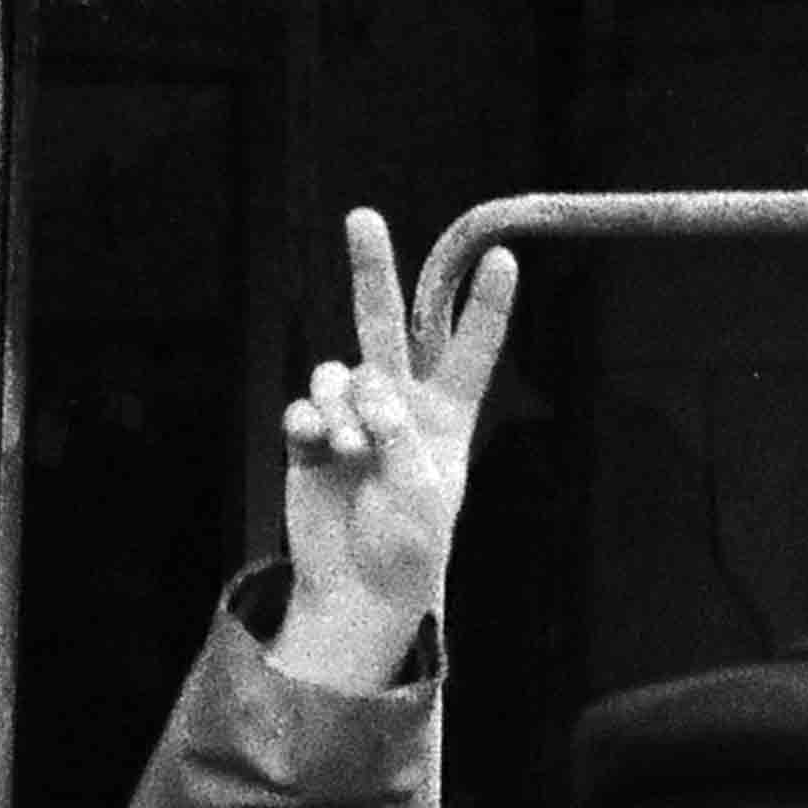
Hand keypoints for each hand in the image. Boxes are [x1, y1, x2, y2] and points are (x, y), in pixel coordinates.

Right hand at [273, 208, 517, 681]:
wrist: (358, 589)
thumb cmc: (409, 548)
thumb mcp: (424, 496)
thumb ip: (400, 437)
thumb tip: (369, 390)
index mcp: (446, 417)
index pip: (469, 351)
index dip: (486, 306)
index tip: (501, 257)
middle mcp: (399, 404)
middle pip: (387, 324)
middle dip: (373, 270)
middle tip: (362, 217)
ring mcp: (353, 417)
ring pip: (339, 372)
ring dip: (345, 405)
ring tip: (353, 451)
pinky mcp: (312, 437)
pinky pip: (305, 407)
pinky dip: (312, 422)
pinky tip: (319, 447)